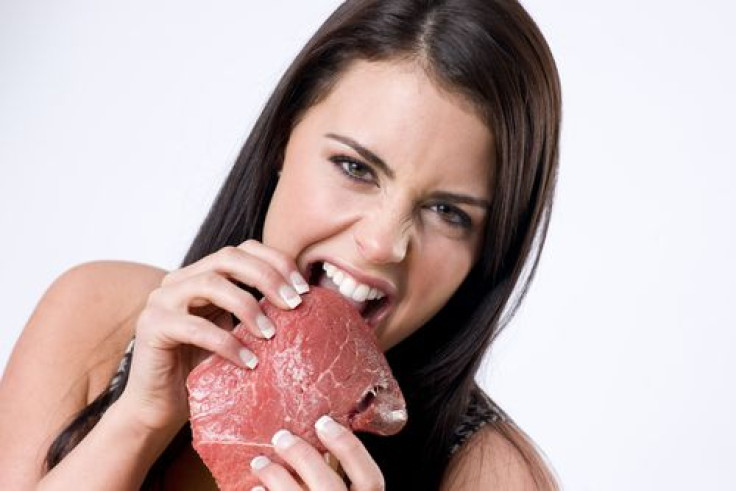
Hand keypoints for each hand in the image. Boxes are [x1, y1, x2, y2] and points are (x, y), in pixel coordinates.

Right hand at [117, 240, 309, 433]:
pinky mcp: (151, 327)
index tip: (303, 289)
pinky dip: (227, 343)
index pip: (243, 249)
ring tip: (270, 334)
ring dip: (248, 307)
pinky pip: (195, 327)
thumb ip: (257, 310)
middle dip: (267, 277)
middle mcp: (179, 280)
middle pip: (228, 257)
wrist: (161, 406)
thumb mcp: (237, 332)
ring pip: (211, 284)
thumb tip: (303, 300)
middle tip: (294, 304)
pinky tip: (248, 362)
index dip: (276, 262)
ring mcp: (161, 300)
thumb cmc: (204, 369)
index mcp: (201, 274)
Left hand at [249, 415, 384, 490]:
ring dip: (275, 476)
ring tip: (260, 462)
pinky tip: (256, 489)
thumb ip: (342, 484)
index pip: (370, 478)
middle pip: (328, 485)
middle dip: (302, 455)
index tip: (324, 422)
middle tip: (281, 436)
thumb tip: (317, 447)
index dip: (348, 447)